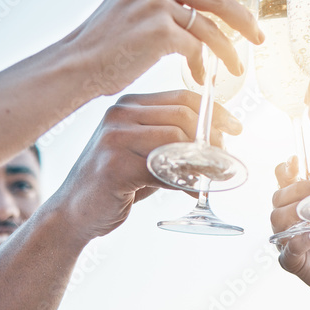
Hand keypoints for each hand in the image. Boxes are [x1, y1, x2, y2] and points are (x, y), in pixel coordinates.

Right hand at [49, 90, 240, 242]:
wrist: (73, 213)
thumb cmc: (115, 184)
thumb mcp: (145, 154)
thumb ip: (174, 143)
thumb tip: (221, 143)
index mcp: (129, 106)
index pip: (183, 97)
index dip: (215, 111)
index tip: (236, 128)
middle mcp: (120, 115)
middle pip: (184, 116)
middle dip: (212, 139)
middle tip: (224, 162)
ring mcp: (114, 139)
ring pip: (177, 141)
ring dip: (203, 162)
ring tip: (211, 178)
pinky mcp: (114, 166)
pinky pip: (164, 170)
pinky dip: (186, 183)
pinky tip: (192, 193)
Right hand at [72, 0, 266, 94]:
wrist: (78, 64)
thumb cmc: (107, 41)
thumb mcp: (134, 2)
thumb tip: (202, 7)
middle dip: (244, 18)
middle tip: (260, 36)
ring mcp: (158, 4)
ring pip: (211, 25)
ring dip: (229, 49)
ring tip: (237, 67)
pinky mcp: (160, 31)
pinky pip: (197, 49)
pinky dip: (204, 66)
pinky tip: (203, 78)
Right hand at [271, 158, 309, 309]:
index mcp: (298, 208)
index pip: (282, 185)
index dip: (285, 172)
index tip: (295, 161)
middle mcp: (289, 223)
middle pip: (277, 199)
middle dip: (298, 191)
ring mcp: (287, 242)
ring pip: (277, 220)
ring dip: (299, 212)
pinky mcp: (293, 262)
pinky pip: (288, 249)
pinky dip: (302, 240)